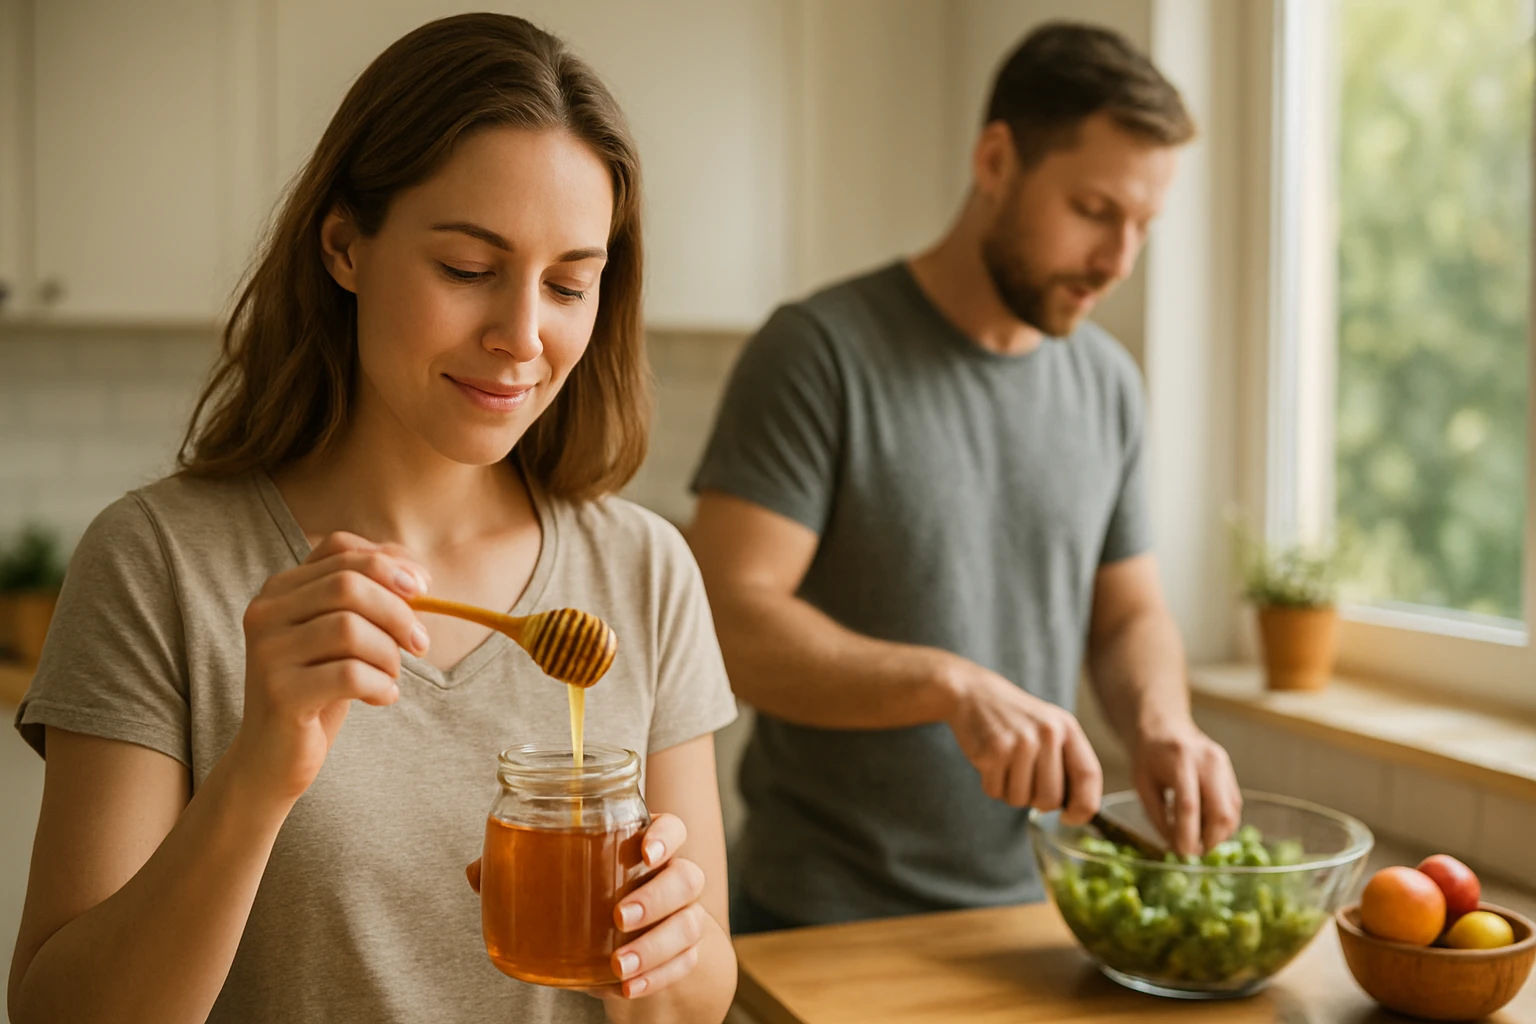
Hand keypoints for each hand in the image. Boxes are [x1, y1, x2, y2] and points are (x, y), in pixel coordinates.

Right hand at [228, 531, 429, 804]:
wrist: (272, 757)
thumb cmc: (318, 688)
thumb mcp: (342, 637)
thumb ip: (367, 597)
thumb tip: (414, 572)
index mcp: (280, 590)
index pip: (339, 550)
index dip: (388, 563)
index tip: (423, 590)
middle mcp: (265, 613)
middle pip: (348, 586)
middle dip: (398, 612)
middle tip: (420, 644)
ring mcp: (267, 653)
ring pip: (350, 629)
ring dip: (389, 654)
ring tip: (390, 676)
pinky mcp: (280, 693)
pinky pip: (350, 674)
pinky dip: (380, 685)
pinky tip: (382, 697)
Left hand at [463, 814, 712, 999]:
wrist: (632, 940)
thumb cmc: (595, 897)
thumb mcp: (563, 882)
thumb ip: (523, 869)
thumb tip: (477, 872)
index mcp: (646, 847)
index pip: (673, 829)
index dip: (665, 838)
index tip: (643, 853)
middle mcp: (672, 878)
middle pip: (686, 877)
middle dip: (655, 899)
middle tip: (618, 918)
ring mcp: (683, 917)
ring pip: (689, 925)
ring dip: (655, 947)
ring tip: (619, 966)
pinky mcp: (683, 955)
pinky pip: (684, 965)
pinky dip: (658, 978)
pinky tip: (629, 989)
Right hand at [943, 660, 1102, 825]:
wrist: (974, 694)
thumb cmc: (1016, 719)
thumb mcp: (1050, 727)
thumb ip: (1067, 761)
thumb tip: (1079, 810)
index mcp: (1067, 728)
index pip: (1088, 776)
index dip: (1083, 807)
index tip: (1070, 817)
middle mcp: (1047, 733)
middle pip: (1051, 799)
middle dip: (1037, 801)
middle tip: (1026, 782)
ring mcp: (1020, 742)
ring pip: (1021, 800)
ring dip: (1011, 793)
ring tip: (1006, 766)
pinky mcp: (993, 751)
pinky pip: (996, 792)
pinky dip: (992, 785)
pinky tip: (990, 763)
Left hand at [1130, 721, 1241, 856]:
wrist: (1165, 725)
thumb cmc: (1148, 756)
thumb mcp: (1142, 784)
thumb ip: (1158, 816)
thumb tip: (1175, 847)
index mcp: (1179, 761)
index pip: (1189, 805)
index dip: (1187, 834)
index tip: (1182, 853)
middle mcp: (1208, 761)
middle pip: (1220, 812)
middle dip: (1209, 840)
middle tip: (1193, 852)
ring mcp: (1223, 765)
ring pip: (1232, 811)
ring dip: (1218, 834)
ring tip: (1198, 841)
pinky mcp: (1230, 771)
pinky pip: (1233, 804)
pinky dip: (1222, 822)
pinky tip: (1206, 827)